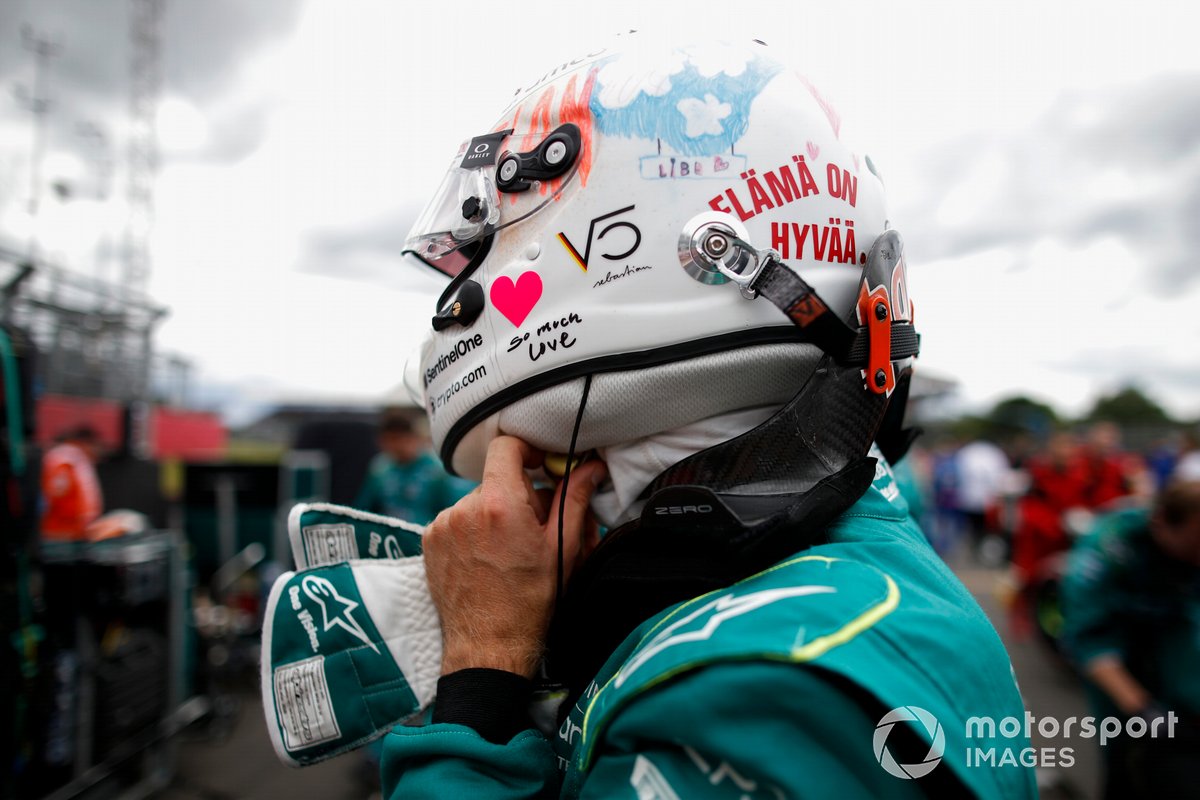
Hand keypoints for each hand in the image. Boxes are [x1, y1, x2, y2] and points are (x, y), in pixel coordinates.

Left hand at [422, 436, 606, 678]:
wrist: (488, 644)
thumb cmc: (530, 601)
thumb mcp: (562, 548)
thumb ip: (574, 499)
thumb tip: (590, 466)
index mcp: (500, 505)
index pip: (507, 447)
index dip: (527, 450)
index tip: (540, 465)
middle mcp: (465, 508)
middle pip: (497, 479)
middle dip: (519, 495)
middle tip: (535, 527)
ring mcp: (443, 524)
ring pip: (478, 500)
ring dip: (495, 513)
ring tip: (508, 550)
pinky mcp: (429, 539)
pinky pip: (457, 519)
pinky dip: (473, 529)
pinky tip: (486, 557)